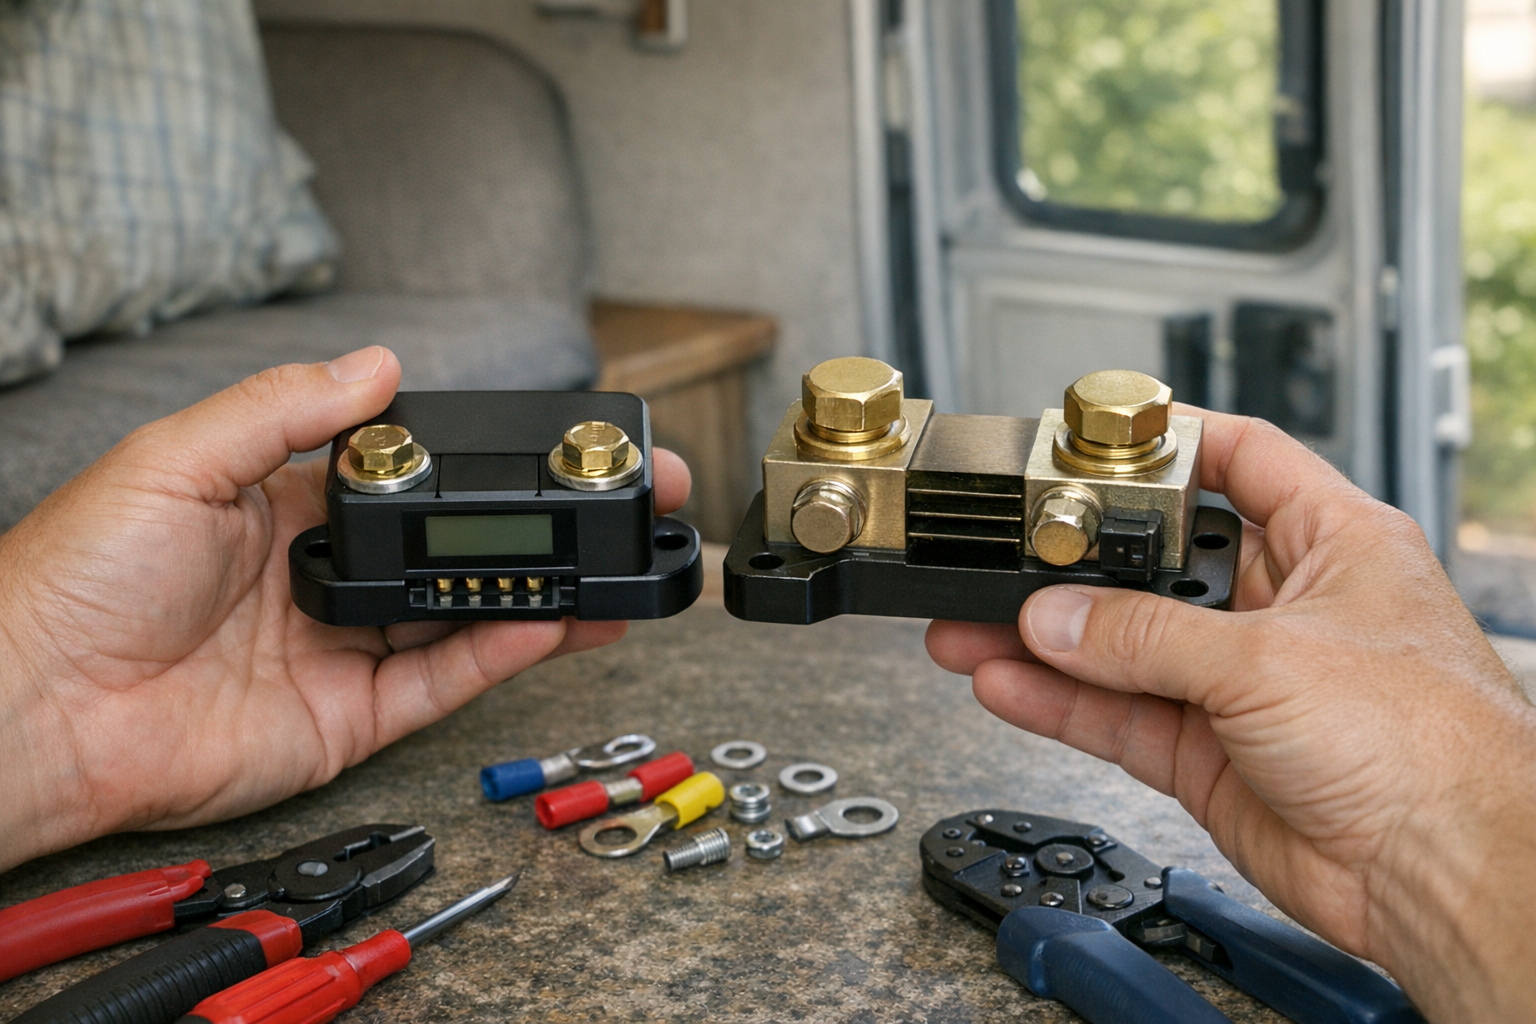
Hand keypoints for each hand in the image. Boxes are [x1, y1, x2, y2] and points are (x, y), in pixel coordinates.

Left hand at [0, 347, 690, 871]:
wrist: (36, 709)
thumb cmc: (74, 581)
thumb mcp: (178, 460)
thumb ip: (285, 408)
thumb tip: (376, 364)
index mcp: (286, 507)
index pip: (409, 479)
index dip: (478, 466)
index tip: (546, 445)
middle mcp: (327, 577)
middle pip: (454, 549)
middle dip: (540, 530)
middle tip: (615, 501)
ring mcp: (343, 649)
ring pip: (466, 616)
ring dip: (544, 592)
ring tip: (615, 563)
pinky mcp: (348, 718)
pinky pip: (443, 679)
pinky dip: (504, 653)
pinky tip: (552, 618)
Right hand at [927, 408, 1535, 1021]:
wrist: (1447, 877)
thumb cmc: (1430, 748)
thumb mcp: (1271, 658)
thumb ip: (1147, 636)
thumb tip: (1057, 617)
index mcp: (1329, 544)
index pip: (1241, 460)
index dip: (1169, 442)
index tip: (1097, 442)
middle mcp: (1282, 607)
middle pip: (1158, 561)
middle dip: (1078, 562)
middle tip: (1006, 553)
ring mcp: (1241, 684)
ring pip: (1121, 647)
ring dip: (1046, 639)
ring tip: (971, 626)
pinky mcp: (1208, 752)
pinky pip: (1114, 714)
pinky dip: (1057, 700)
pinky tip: (1005, 682)